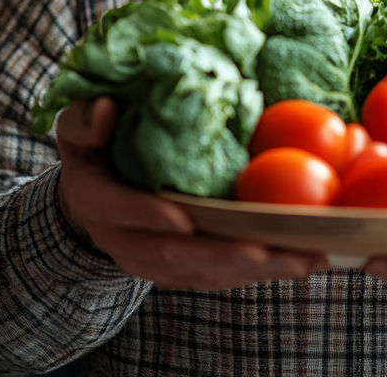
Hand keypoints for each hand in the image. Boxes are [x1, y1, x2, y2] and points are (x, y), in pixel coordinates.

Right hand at [56, 97, 326, 289]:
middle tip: (266, 249)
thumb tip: (104, 111)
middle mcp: (126, 242)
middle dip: (222, 255)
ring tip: (305, 257)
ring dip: (257, 270)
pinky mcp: (184, 270)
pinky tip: (303, 259)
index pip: (121, 211)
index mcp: (98, 202)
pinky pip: (224, 275)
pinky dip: (264, 271)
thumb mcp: (80, 126)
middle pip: (175, 256)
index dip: (149, 215)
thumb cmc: (94, 148)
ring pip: (207, 273)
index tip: (183, 216)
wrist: (92, 194)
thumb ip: (87, 119)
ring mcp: (157, 262)